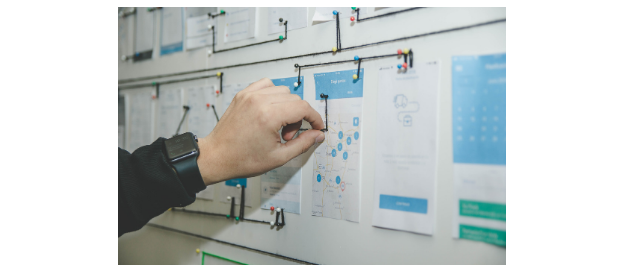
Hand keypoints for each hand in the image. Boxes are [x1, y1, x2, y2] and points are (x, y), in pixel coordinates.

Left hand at [196, 78, 324, 184]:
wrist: (217, 156)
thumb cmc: (242, 159)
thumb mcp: (278, 157)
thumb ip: (303, 144)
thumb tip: (317, 134)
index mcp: (268, 116)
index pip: (303, 108)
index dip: (314, 118)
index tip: (316, 126)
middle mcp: (259, 101)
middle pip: (294, 99)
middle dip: (298, 117)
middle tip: (287, 136)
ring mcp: (249, 95)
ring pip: (282, 91)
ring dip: (286, 106)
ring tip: (277, 126)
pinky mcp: (242, 95)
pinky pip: (266, 85)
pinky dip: (273, 95)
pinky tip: (270, 111)